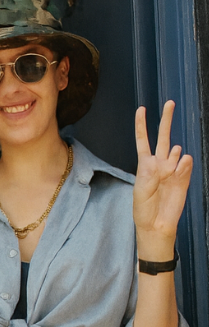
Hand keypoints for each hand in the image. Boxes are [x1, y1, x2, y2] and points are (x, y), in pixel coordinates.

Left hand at [134, 101, 192, 256]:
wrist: (156, 224)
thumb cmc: (143, 209)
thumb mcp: (140, 192)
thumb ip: (151, 174)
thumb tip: (169, 157)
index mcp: (145, 165)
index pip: (143, 141)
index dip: (142, 125)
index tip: (141, 109)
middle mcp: (159, 164)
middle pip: (164, 137)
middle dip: (166, 120)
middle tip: (169, 103)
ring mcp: (173, 169)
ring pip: (177, 152)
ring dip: (174, 157)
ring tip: (167, 175)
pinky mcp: (184, 177)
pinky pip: (186, 164)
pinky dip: (184, 166)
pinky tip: (178, 174)